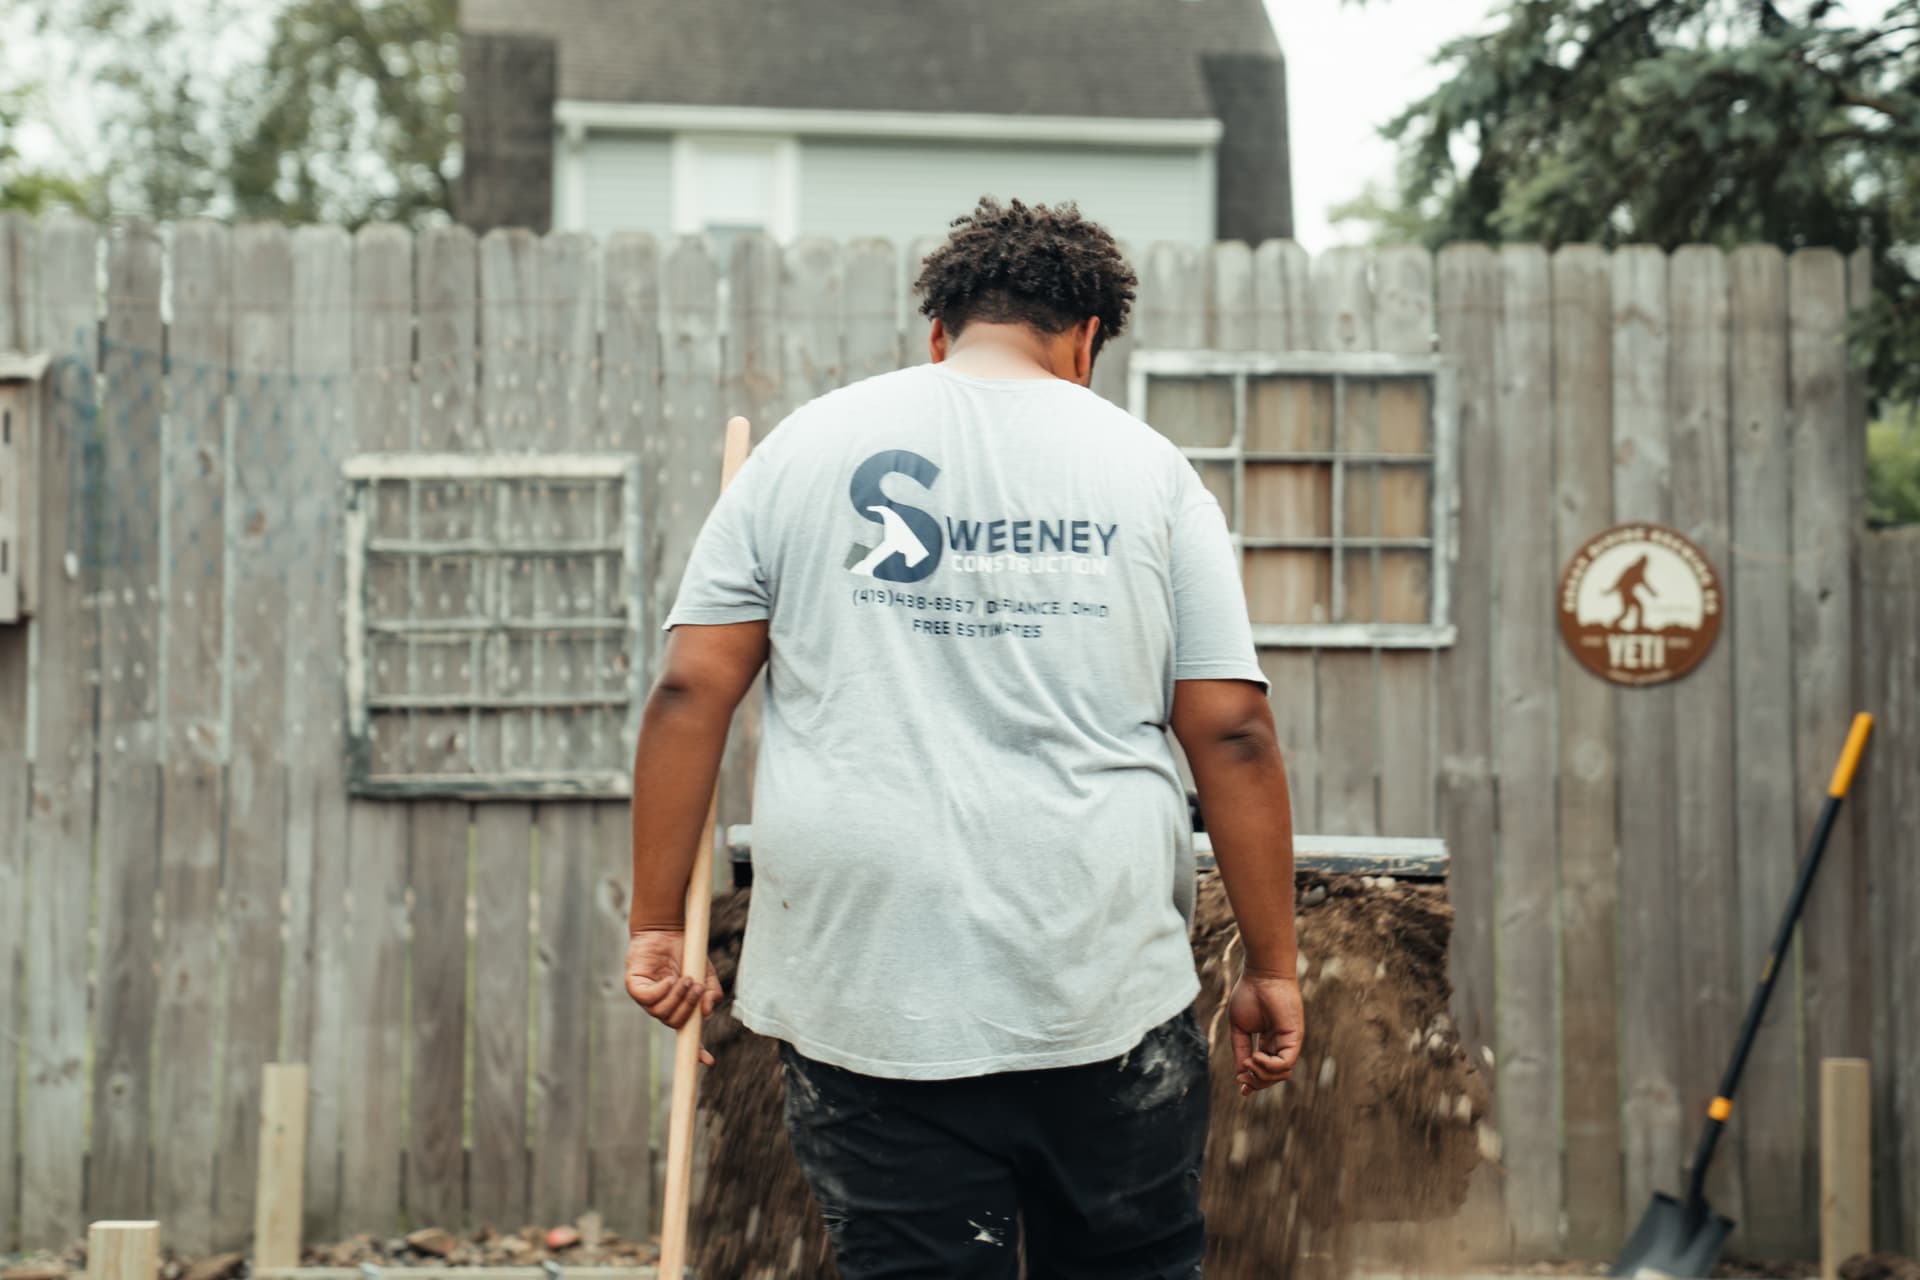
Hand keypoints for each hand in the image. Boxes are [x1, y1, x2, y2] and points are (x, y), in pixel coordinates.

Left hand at [625, 929, 723, 1064]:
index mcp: (679, 1007)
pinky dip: (662, 990)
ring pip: (661, 1013)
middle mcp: (662, 1006)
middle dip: (688, 1007)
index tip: (708, 1062)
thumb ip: (710, 992)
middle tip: (697, 986)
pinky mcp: (635, 987)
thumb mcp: (706, 973)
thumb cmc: (686, 953)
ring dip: (677, 997)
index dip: (696, 1050)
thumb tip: (707, 1012)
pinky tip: (669, 978)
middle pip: (674, 1022)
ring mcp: (648, 998)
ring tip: (686, 979)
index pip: (686, 1033)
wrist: (668, 931)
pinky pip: (648, 999)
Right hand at [1228, 971, 1304, 1096]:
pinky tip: (1257, 1056)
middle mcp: (1280, 1044)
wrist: (1261, 975)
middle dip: (1256, 1082)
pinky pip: (1285, 1063)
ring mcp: (1289, 1042)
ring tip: (1250, 1061)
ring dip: (1261, 1075)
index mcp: (1268, 1042)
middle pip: (1272, 1076)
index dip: (1254, 1082)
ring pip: (1280, 1074)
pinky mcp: (1295, 1038)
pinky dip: (1269, 1066)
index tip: (1242, 1091)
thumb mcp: (1240, 1029)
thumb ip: (1240, 1051)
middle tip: (1243, 1078)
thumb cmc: (1249, 995)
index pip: (1264, 1069)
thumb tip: (1240, 1075)